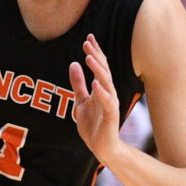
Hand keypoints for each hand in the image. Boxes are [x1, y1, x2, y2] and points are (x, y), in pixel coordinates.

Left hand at [66, 34, 122, 162]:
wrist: (103, 147)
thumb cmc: (94, 125)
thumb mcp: (81, 101)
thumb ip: (78, 84)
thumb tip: (73, 63)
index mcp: (101, 88)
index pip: (99, 66)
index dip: (94, 52)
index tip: (88, 37)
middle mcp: (107, 93)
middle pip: (103, 70)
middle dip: (95, 56)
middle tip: (87, 42)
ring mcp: (110, 103)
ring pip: (106, 83)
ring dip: (98, 70)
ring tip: (89, 57)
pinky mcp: (111, 115)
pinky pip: (107, 102)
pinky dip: (102, 92)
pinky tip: (96, 84)